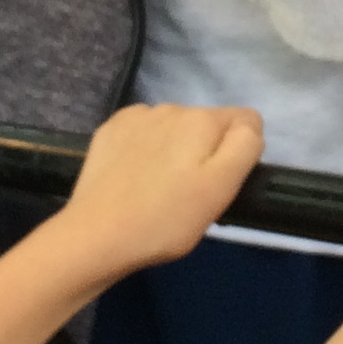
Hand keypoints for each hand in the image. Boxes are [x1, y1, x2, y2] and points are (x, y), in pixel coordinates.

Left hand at [62, 103, 264, 277]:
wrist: (95, 236)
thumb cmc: (165, 220)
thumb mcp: (221, 189)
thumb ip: (244, 147)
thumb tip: (247, 126)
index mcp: (202, 120)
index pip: (246, 121)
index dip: (241, 154)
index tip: (220, 185)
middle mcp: (171, 107)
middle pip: (208, 125)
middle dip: (206, 152)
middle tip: (189, 194)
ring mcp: (136, 117)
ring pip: (175, 128)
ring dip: (176, 150)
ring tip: (159, 189)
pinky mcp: (110, 130)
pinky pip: (144, 132)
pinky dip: (146, 149)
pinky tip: (134, 177)